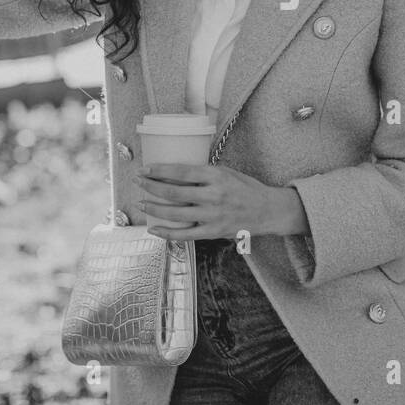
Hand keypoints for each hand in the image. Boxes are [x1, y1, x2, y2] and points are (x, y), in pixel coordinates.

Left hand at [132, 164, 306, 240]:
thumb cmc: (245, 188)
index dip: (160, 170)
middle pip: (174, 192)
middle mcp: (213, 196)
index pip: (182, 172)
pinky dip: (167, 233)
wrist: (267, 210)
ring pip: (175, 214)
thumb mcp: (226, 172)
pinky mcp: (212, 232)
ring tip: (140, 203)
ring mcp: (212, 216)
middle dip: (151, 187)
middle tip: (138, 182)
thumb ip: (204, 174)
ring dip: (154, 208)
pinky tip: (153, 229)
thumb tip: (174, 173)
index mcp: (216, 176)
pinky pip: (185, 235)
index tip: (146, 168)